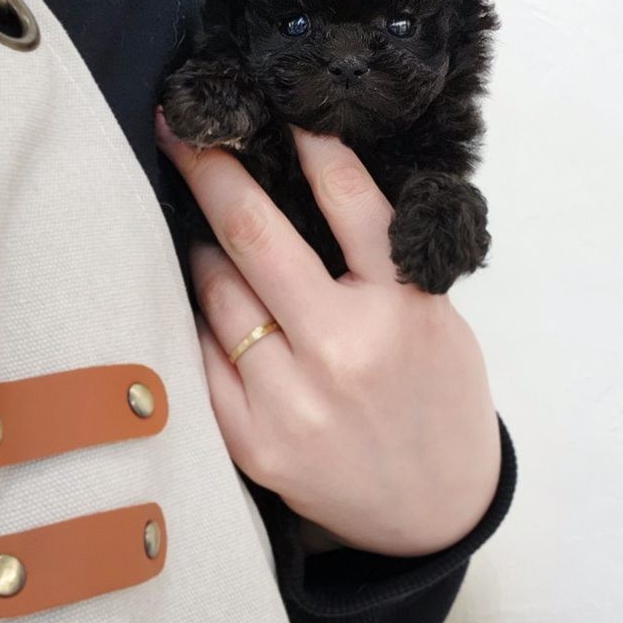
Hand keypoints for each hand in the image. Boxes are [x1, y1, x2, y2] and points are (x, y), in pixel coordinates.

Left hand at [156, 113, 501, 556]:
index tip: (282, 111)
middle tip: (182, 133)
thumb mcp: (435, 319)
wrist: (436, 511)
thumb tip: (306, 195)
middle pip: (256, 236)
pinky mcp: (254, 443)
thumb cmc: (440, 399)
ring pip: (216, 294)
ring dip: (203, 251)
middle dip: (211, 171)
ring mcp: (291, 401)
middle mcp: (343, 349)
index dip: (313, 144)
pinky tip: (203, 302)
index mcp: (404, 307)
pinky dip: (199, 319)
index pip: (350, 199)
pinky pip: (201, 358)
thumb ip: (380, 263)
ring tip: (204, 234)